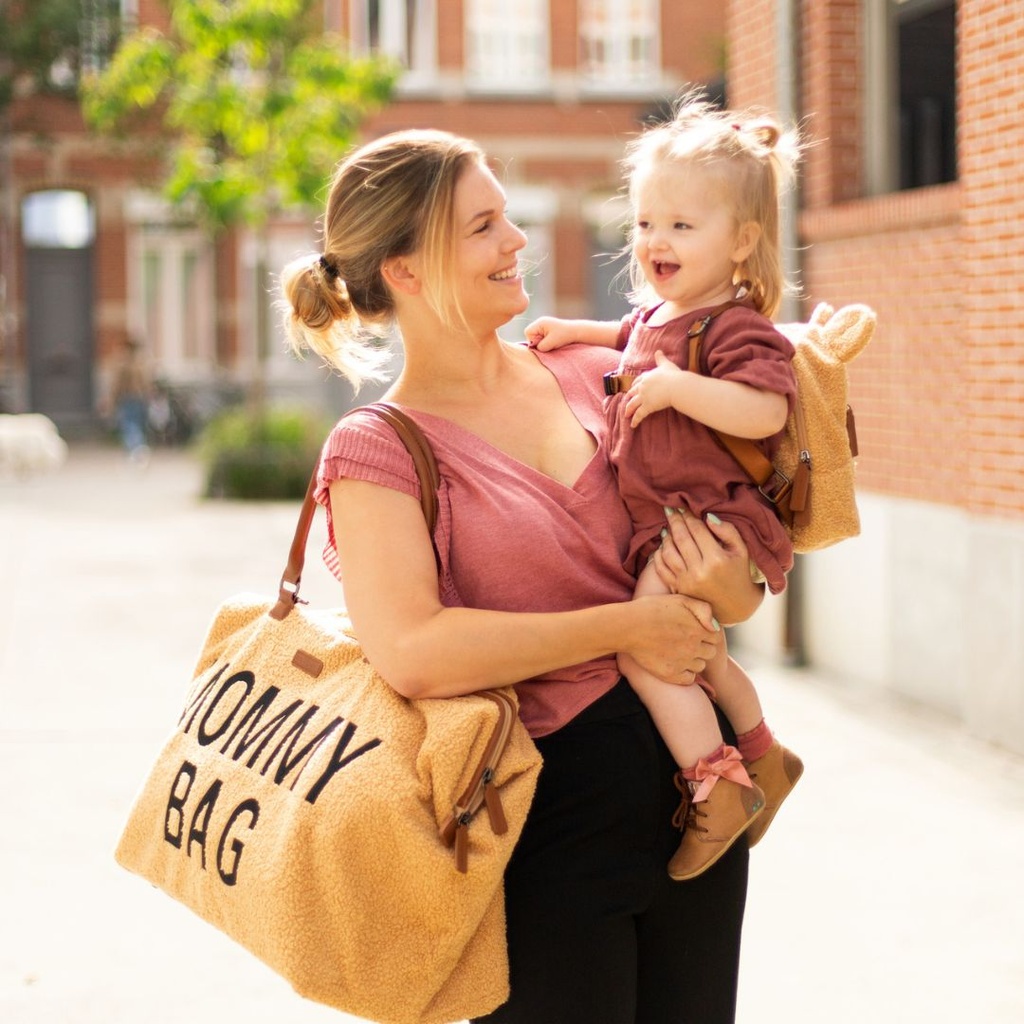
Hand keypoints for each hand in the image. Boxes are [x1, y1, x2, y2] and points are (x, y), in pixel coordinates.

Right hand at [525, 317, 573, 350]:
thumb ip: (540, 346)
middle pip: (531, 335)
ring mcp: (544, 326)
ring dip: (542, 342)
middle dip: (538, 341)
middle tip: (548, 344)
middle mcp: (541, 322)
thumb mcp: (550, 343)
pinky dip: (546, 341)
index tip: (542, 343)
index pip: (528, 332)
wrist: (577, 332)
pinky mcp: (548, 330)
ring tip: (552, 342)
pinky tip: (553, 342)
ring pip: (536, 337)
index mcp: (540, 322)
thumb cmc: (564, 336)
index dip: (532, 340)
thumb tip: (534, 348)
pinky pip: (542, 338)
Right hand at [623, 593, 721, 684]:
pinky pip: (688, 679)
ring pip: (700, 666)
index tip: (693, 630)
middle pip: (710, 653)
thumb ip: (703, 608)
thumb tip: (716, 626)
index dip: (706, 634)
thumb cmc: (651, 609)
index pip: (715, 637)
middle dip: (701, 647)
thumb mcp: (679, 599)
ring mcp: (683, 662)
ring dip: (693, 660)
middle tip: (685, 641)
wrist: (627, 626)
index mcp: (698, 628)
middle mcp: (694, 647)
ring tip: (678, 652)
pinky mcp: (671, 674)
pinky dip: (684, 673)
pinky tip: (674, 663)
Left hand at [624, 351, 683, 426]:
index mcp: (647, 377)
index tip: (632, 388)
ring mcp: (644, 397)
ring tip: (626, 415)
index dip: (634, 385)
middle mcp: (642, 387)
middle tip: (627, 401)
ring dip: (628, 410)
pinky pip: (639, 415)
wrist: (676, 386)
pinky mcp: (647, 406)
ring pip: (632, 404)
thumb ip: (661, 358)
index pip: (637, 381)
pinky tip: (632, 425)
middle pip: (632, 392)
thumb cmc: (673, 375)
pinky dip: (635, 420)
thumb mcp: (666, 364)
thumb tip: (658, 351)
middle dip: (629, 397)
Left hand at [650, 508, 763, 624]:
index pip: (697, 530)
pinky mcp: (678, 589)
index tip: (683, 506)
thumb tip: (707, 517)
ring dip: (666, 536)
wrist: (735, 606)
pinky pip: (661, 568)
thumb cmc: (739, 573)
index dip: (688, 516)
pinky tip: (663, 545)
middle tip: (670, 509)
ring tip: (668, 527)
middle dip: (674, 521)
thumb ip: (727, 531)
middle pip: (681, 538)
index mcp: (716, 559)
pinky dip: (659, 554)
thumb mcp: (741, 550)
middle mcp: (699, 571)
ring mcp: (686, 582)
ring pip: (668, 552)